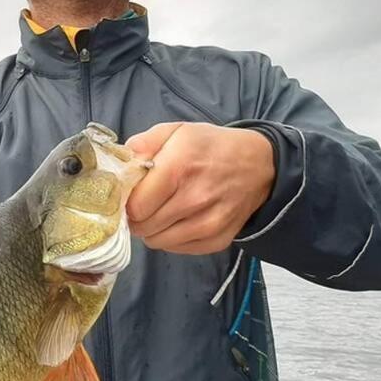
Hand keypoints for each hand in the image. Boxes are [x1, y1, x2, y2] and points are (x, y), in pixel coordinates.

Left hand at [126, 122, 275, 254]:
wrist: (259, 165)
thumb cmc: (211, 146)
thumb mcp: (176, 131)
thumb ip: (143, 144)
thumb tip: (121, 164)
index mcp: (179, 167)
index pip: (136, 206)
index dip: (127, 202)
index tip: (132, 195)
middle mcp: (194, 199)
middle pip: (144, 227)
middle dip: (138, 217)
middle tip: (146, 203)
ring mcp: (208, 223)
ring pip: (158, 241)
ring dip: (153, 229)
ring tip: (162, 211)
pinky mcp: (217, 240)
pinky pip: (177, 249)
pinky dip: (171, 238)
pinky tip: (179, 220)